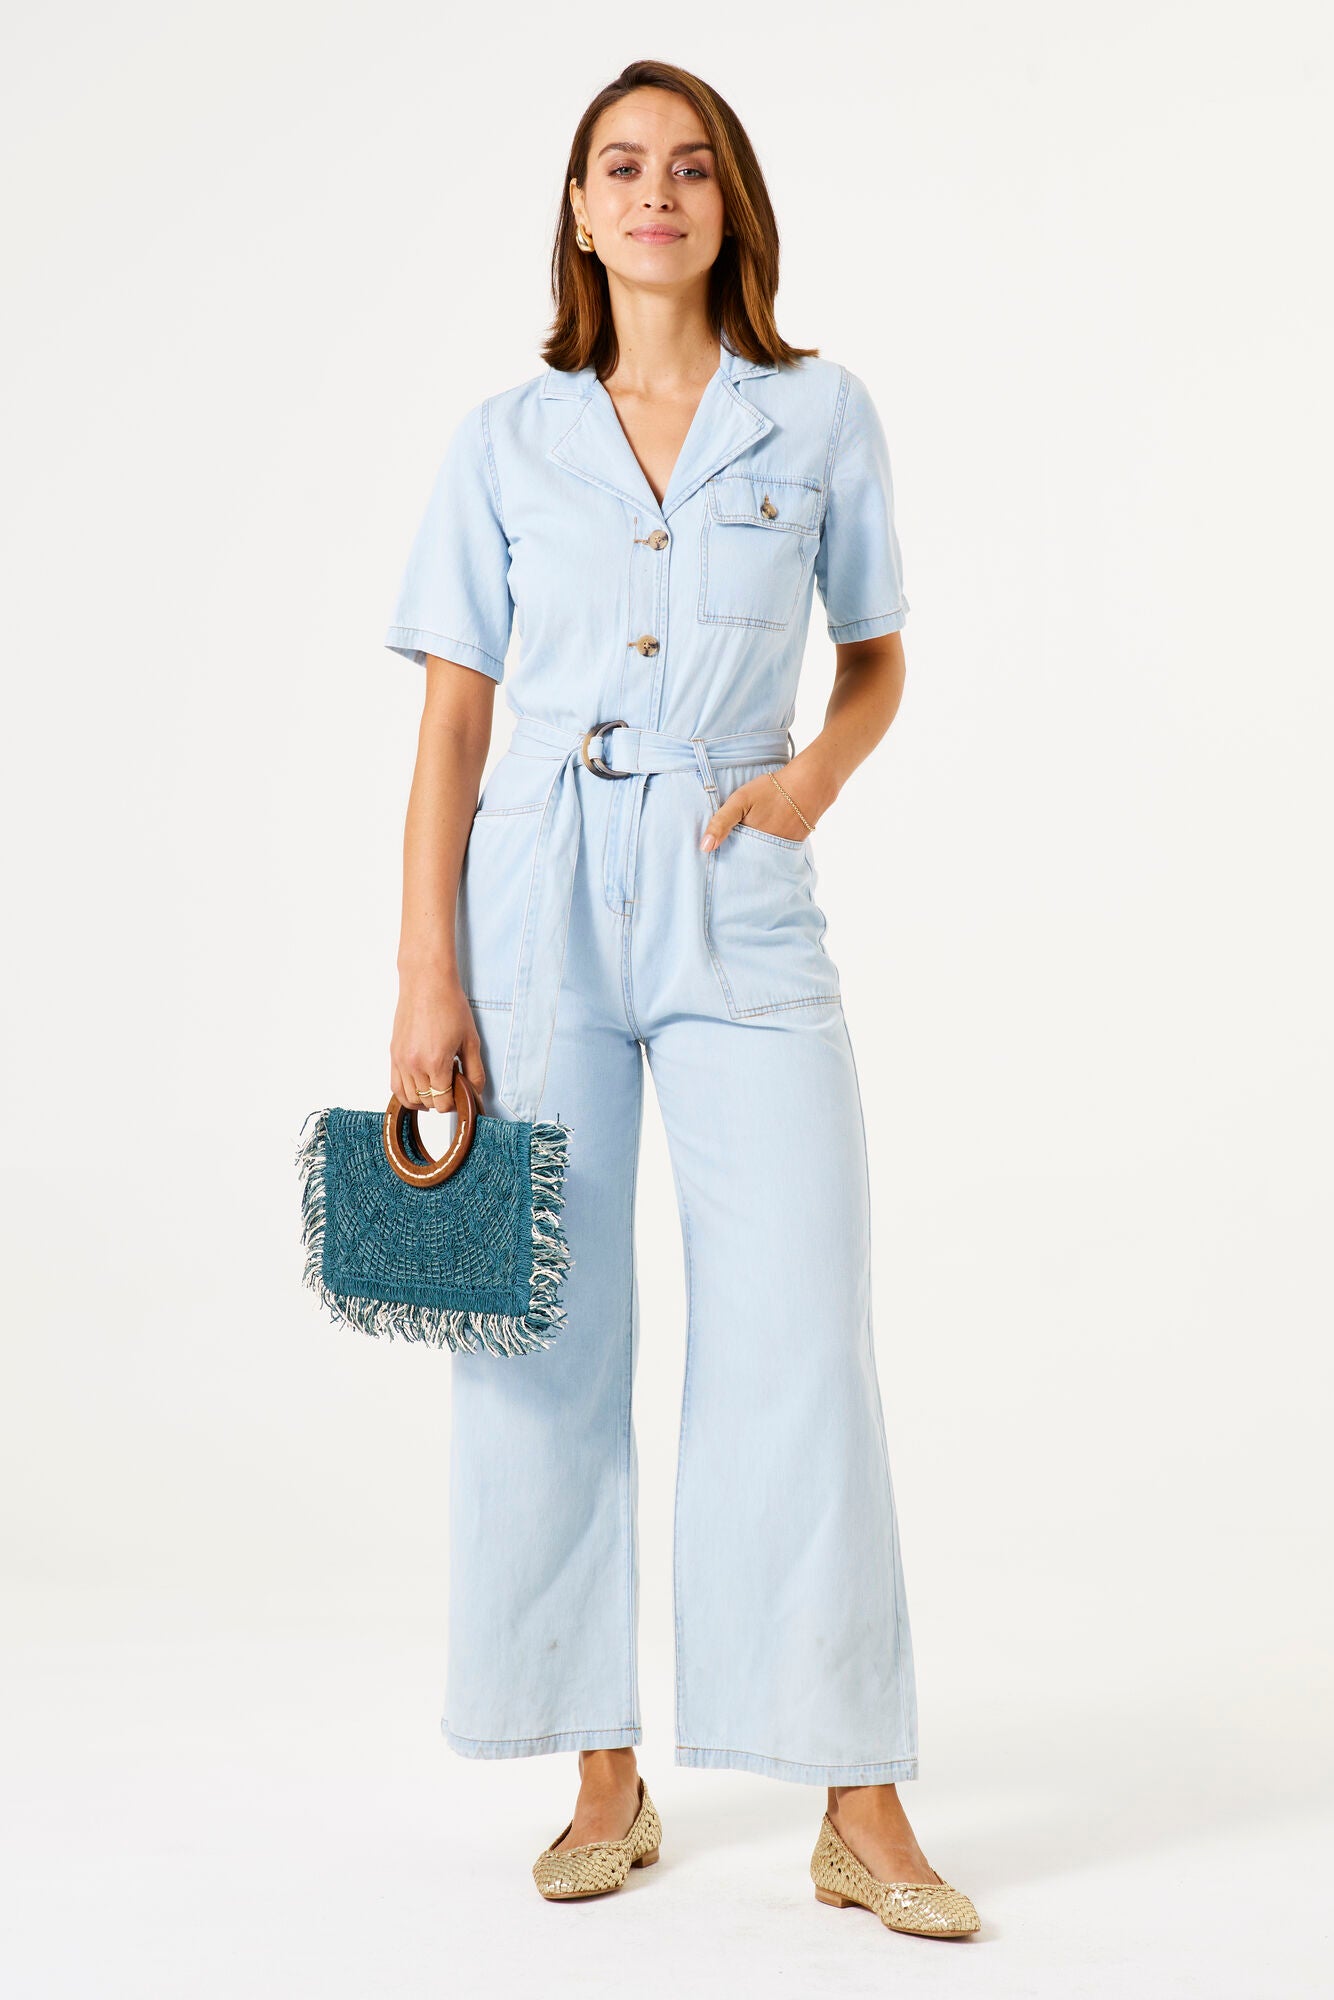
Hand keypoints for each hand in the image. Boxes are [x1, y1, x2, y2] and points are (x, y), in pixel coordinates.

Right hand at [390, 970, 486, 1112]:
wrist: (426, 982)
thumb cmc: (450, 1005)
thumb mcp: (471, 1039)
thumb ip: (475, 1070)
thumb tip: (475, 1090)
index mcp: (435, 1062)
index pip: (442, 1102)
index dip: (454, 1102)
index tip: (461, 1092)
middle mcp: (414, 1065)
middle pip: (427, 1102)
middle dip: (441, 1100)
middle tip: (452, 1086)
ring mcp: (400, 1060)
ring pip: (408, 1099)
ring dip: (423, 1100)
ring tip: (436, 1088)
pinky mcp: (393, 1054)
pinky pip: (394, 1086)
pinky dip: (406, 1093)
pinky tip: (418, 1088)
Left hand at [699, 767, 817, 850]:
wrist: (809, 785)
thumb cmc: (772, 790)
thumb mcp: (740, 801)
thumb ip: (720, 823)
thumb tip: (704, 848)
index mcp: (751, 844)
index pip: (731, 861)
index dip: (723, 859)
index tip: (716, 860)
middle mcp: (767, 854)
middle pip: (746, 864)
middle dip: (738, 861)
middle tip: (731, 856)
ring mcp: (781, 853)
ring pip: (761, 861)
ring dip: (753, 857)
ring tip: (747, 847)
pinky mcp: (792, 849)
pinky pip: (775, 856)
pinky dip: (767, 852)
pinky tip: (764, 842)